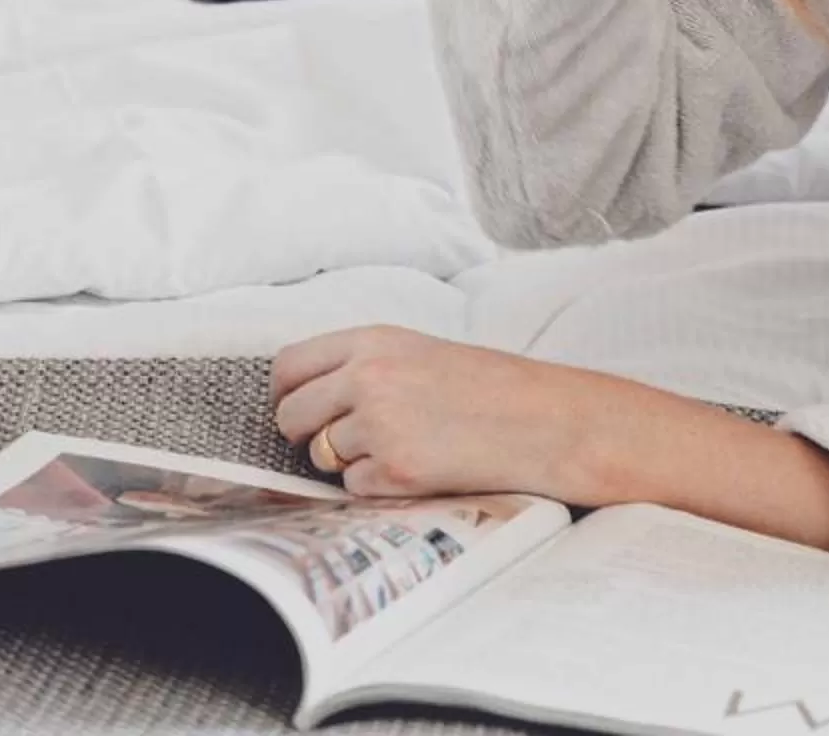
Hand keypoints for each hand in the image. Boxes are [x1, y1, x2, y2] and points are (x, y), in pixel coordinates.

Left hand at [271, 324, 619, 501]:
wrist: (543, 421)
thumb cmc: (486, 387)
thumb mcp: (418, 352)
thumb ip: (362, 365)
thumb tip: (302, 396)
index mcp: (373, 341)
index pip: (288, 365)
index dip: (284, 393)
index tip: (296, 407)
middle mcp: (369, 378)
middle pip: (291, 415)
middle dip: (305, 435)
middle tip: (340, 439)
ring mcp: (380, 426)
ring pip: (322, 455)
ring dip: (349, 460)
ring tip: (402, 445)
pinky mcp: (396, 471)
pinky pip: (353, 487)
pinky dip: (376, 485)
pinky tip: (417, 467)